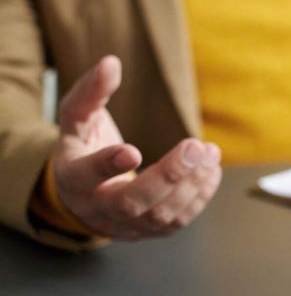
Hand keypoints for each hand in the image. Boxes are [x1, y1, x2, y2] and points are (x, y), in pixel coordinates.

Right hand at [52, 55, 222, 239]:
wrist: (85, 197)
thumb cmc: (82, 150)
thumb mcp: (77, 119)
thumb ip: (91, 92)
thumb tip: (111, 63)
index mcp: (74, 179)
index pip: (87, 175)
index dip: (108, 165)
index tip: (132, 150)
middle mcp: (98, 209)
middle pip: (132, 202)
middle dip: (168, 176)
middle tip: (195, 148)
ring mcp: (127, 226)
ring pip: (161, 215)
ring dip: (191, 183)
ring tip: (209, 152)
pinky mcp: (151, 232)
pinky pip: (179, 221)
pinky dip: (200, 195)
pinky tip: (211, 169)